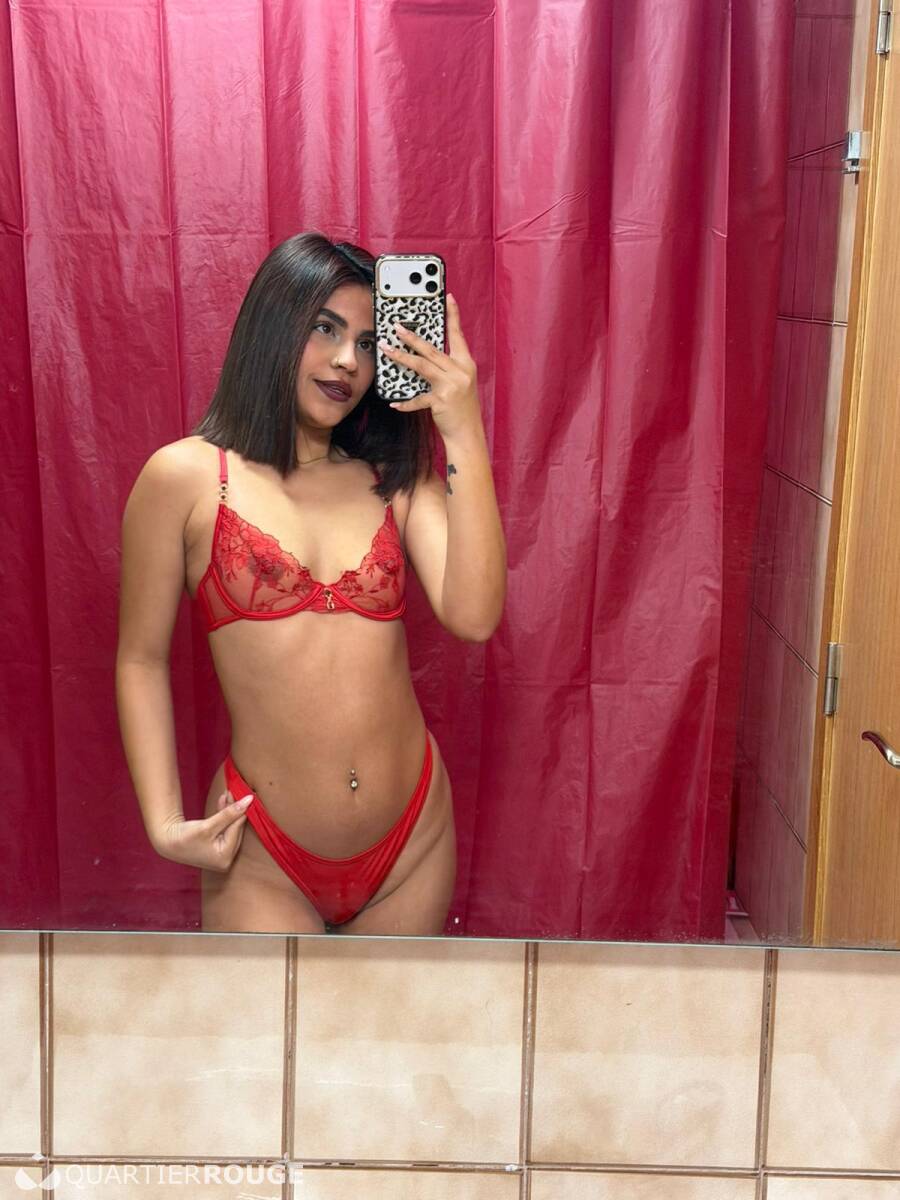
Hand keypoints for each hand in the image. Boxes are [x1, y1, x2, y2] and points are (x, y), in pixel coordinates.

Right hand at [153, 789, 253, 871]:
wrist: (164, 840)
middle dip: (234, 810)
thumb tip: (249, 800)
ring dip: (228, 811)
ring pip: (229, 827)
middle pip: (234, 830)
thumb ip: (229, 813)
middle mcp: (225, 860)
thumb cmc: (184, 837)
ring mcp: (220, 854)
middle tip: (234, 792)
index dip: (240, 812)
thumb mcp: (208, 825)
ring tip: (228, 794)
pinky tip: (223, 801)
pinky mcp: (215, 847)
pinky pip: (223, 829)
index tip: (247, 796)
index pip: (236, 831)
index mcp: (224, 859)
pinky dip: (222, 816)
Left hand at [378, 293, 481, 439]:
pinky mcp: (441, 401)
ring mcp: (451, 386)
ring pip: (422, 366)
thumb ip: (447, 368)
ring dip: (402, 358)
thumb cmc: (462, 408)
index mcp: (466, 364)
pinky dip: (405, 402)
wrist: (468, 434)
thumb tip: (423, 356)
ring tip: (387, 350)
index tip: (448, 298)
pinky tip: (394, 403)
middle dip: (412, 337)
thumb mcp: (460, 383)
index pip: (458, 335)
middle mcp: (460, 372)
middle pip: (432, 349)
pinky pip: (418, 398)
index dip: (453, 316)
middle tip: (396, 327)